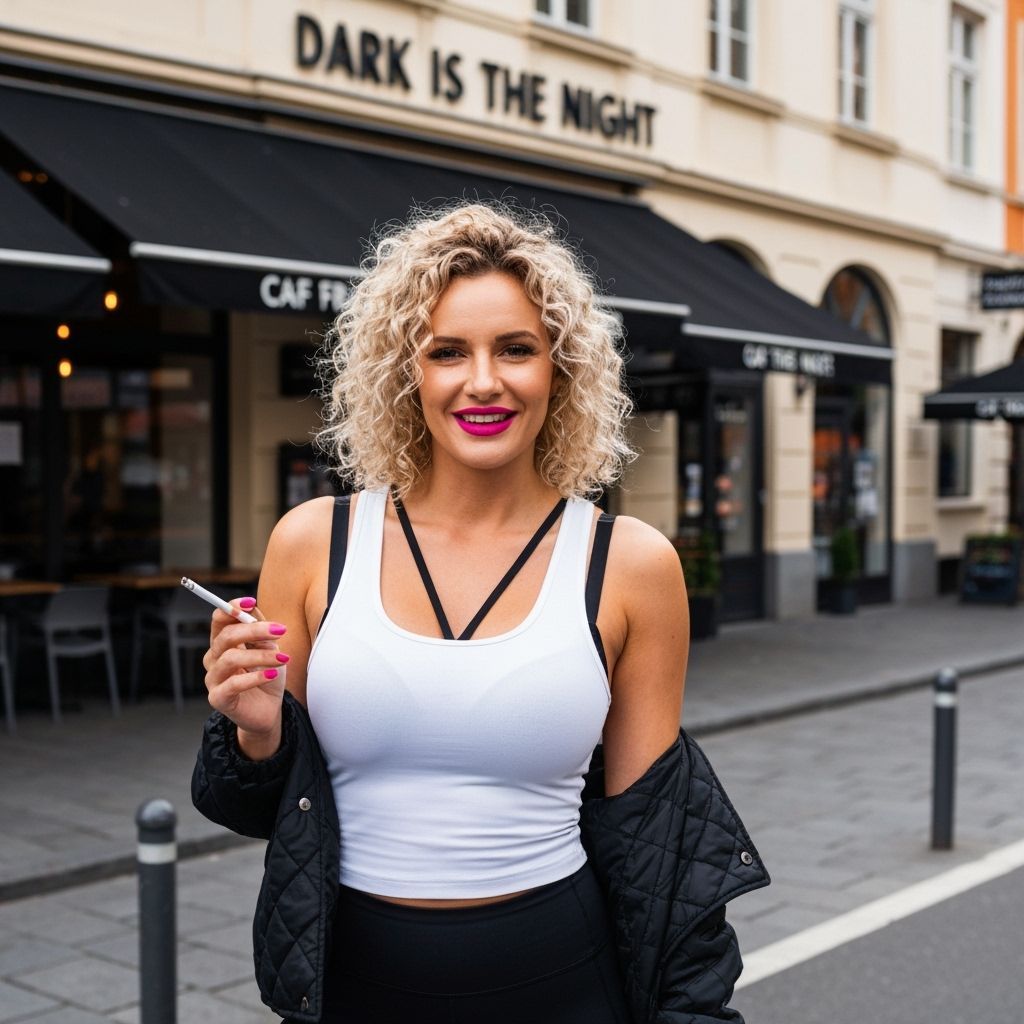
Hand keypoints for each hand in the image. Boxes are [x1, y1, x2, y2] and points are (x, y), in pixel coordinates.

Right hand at [202, 598, 288, 750]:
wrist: (269, 710)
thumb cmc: (267, 675)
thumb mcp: (269, 648)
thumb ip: (259, 628)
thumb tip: (252, 607)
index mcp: (223, 643)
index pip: (219, 620)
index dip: (232, 608)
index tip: (251, 601)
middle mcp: (214, 658)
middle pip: (226, 636)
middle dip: (254, 630)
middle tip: (280, 630)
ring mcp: (213, 679)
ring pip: (231, 658)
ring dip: (261, 655)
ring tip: (283, 659)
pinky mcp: (218, 698)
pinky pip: (233, 684)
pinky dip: (255, 677)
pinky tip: (272, 674)